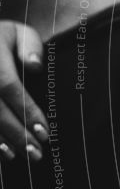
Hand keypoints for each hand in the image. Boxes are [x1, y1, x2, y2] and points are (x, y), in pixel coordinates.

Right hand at [0, 21, 46, 161]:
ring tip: (21, 156)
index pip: (8, 86)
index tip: (45, 131)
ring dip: (0, 141)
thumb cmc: (0, 39)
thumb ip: (30, 45)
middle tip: (38, 152)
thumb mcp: (17, 33)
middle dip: (16, 133)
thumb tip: (35, 66)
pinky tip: (1, 153)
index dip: (26, 110)